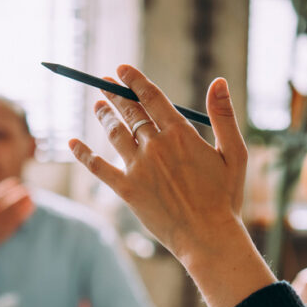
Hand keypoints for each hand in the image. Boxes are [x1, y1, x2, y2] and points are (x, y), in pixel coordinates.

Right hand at [0, 171, 35, 264]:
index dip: (5, 189)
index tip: (15, 181)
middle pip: (5, 206)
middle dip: (16, 197)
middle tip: (27, 188)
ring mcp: (0, 225)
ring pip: (13, 214)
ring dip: (23, 204)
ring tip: (31, 194)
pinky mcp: (8, 231)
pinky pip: (18, 221)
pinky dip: (25, 213)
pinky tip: (32, 204)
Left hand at [68, 65, 275, 306]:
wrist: (207, 237)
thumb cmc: (225, 199)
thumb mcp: (234, 154)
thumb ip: (224, 116)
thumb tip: (219, 81)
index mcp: (181, 134)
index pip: (151, 97)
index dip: (134, 80)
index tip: (121, 70)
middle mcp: (156, 146)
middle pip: (130, 112)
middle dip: (115, 94)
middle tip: (104, 82)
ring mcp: (139, 168)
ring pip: (114, 133)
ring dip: (104, 116)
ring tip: (96, 105)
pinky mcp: (127, 190)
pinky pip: (99, 167)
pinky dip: (84, 154)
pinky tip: (72, 142)